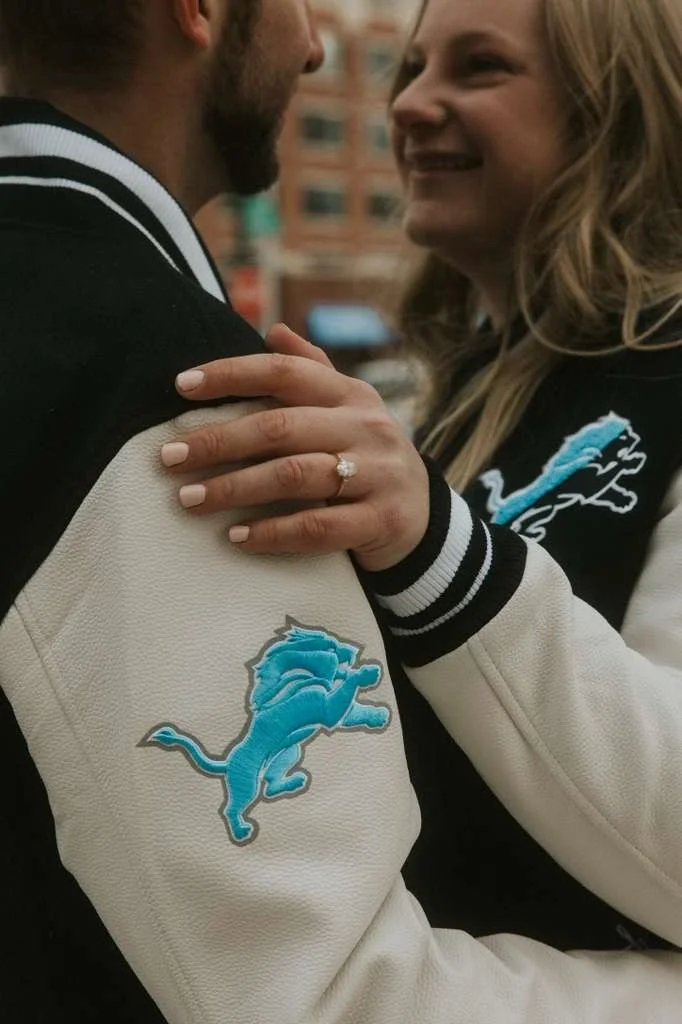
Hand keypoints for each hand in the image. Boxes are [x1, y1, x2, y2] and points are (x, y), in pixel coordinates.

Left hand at [161, 324, 428, 572]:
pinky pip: (318, 527)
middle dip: (218, 441)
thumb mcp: (350, 411)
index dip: (231, 373)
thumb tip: (272, 329)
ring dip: (235, 488)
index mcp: (351, 395)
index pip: (285, 372)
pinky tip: (236, 537)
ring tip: (190, 499)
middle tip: (169, 457)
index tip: (181, 385)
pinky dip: (272, 533)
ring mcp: (377, 474)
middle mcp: (366, 428)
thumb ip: (312, 373)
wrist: (422, 519)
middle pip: (280, 426)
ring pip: (294, 476)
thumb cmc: (366, 459)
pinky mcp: (380, 520)